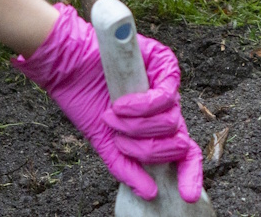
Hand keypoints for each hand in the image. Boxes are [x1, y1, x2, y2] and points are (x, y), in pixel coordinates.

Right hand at [14, 4, 204, 203]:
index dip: (190, 174)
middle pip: (176, 141)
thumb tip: (150, 193)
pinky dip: (141, 106)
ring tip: (112, 114)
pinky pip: (165, 97)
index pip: (185, 153)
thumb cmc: (87, 102)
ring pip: (170, 122)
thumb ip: (126, 166)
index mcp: (156, 127)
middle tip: (118, 138)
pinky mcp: (165, 64)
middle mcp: (166, 107)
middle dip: (145, 147)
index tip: (188, 195)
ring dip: (136, 126)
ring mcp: (167, 85)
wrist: (69, 69)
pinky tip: (120, 104)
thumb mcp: (106, 143)